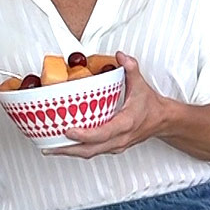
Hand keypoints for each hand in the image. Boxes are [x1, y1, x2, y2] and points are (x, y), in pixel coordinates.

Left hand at [46, 52, 168, 158]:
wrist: (161, 121)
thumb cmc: (150, 106)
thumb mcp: (141, 85)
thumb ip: (131, 69)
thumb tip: (120, 56)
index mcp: (125, 124)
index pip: (103, 133)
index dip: (84, 134)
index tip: (68, 130)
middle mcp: (119, 139)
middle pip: (90, 150)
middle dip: (68, 149)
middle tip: (48, 144)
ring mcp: (115, 146)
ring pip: (89, 153)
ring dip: (69, 152)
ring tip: (49, 147)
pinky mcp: (111, 147)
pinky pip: (92, 152)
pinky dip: (76, 150)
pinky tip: (63, 145)